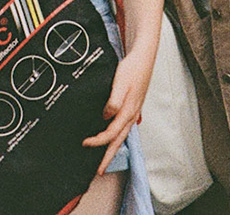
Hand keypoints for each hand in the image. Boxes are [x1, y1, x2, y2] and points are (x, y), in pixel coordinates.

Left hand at [83, 48, 150, 173]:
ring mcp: (133, 112)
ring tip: (105, 159)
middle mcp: (131, 115)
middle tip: (100, 170)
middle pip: (118, 141)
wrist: (143, 59)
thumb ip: (114, 101)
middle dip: (109, 156)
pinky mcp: (132, 108)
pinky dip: (117, 136)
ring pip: (122, 136)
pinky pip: (124, 127)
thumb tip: (106, 116)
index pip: (111, 134)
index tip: (85, 143)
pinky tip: (113, 136)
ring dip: (113, 148)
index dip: (98, 141)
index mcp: (128, 112)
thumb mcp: (120, 83)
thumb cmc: (132, 70)